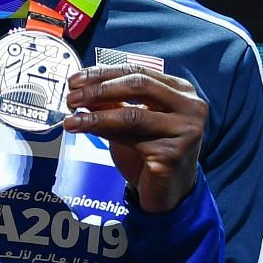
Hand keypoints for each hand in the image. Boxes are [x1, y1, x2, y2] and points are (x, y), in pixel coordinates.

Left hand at [64, 65, 208, 212]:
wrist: (169, 191)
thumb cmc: (153, 152)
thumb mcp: (133, 120)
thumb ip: (114, 102)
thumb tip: (82, 87)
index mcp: (182, 91)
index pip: (139, 72)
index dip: (104, 73)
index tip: (76, 80)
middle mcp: (191, 107)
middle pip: (139, 86)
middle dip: (99, 90)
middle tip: (72, 98)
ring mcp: (186, 130)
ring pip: (133, 115)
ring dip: (96, 116)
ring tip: (72, 120)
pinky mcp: (173, 154)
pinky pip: (131, 140)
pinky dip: (104, 134)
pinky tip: (87, 133)